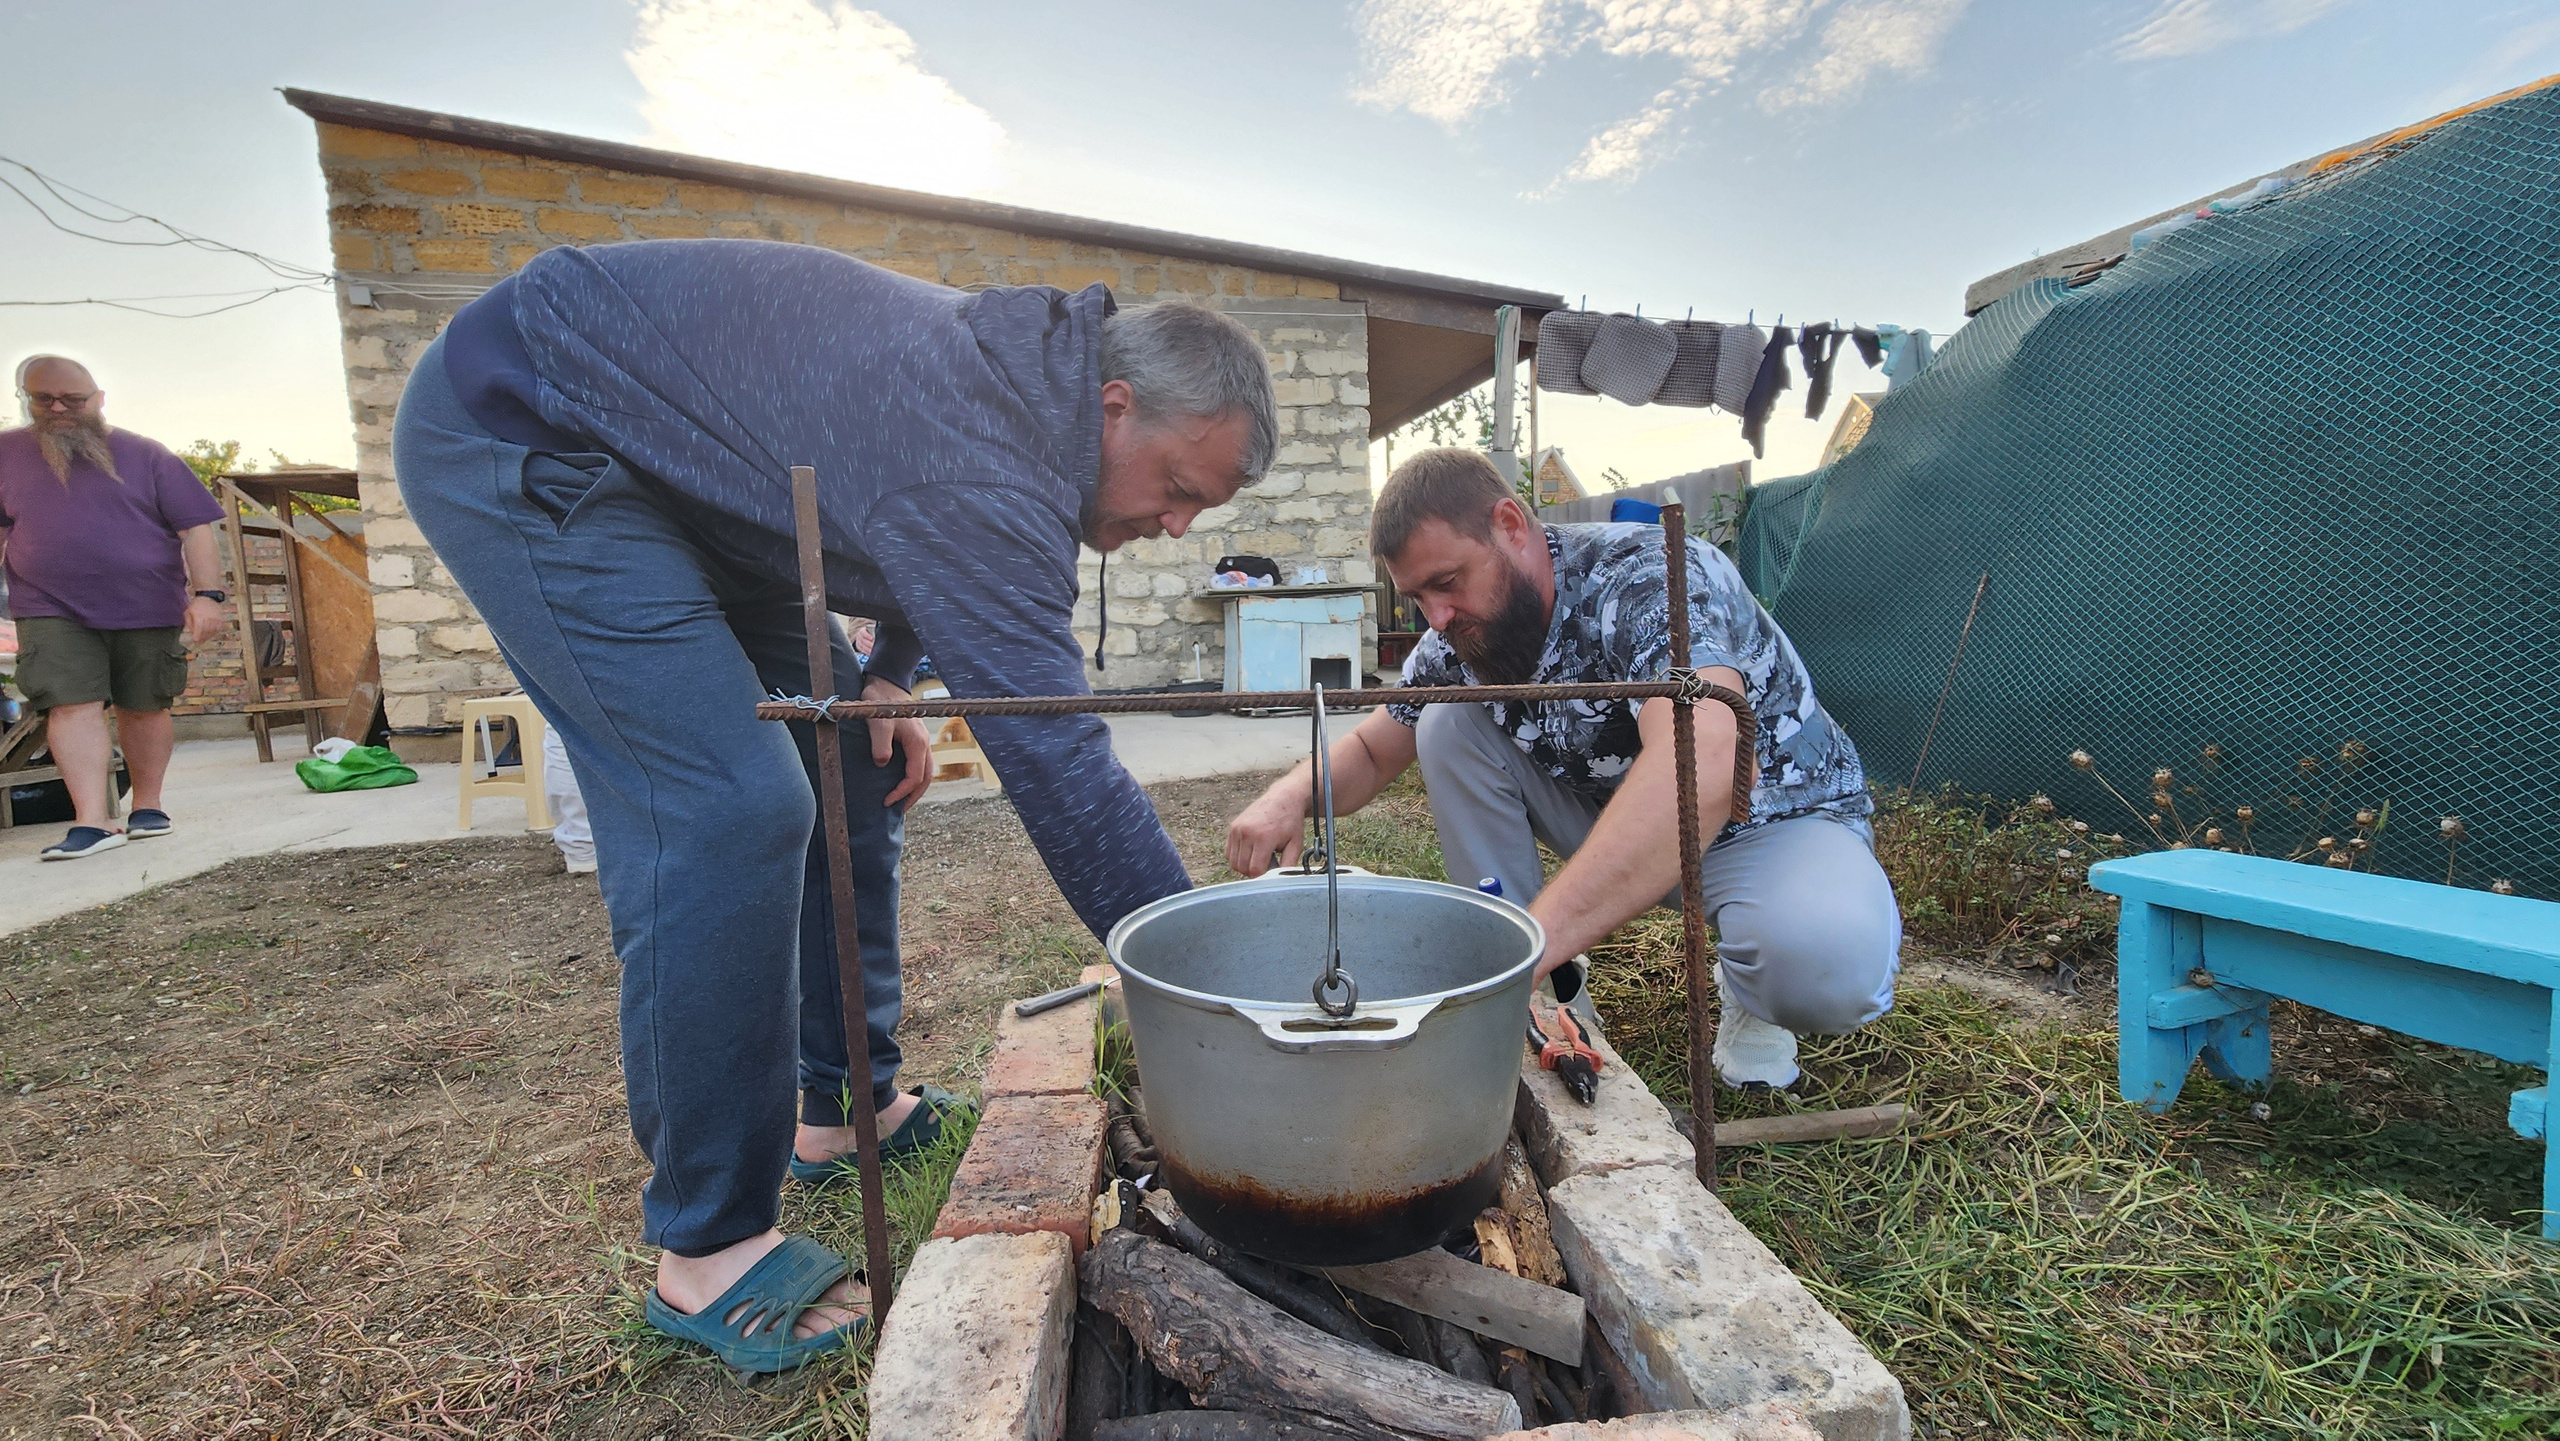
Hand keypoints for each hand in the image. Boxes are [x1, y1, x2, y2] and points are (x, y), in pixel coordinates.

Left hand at [182, 596, 223, 646]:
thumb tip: (192, 633)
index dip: (197, 636)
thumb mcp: (188, 612)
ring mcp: (216, 620)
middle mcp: (208, 619)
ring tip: (203, 638)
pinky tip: (209, 633)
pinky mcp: (221, 620)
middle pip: (205, 632)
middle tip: (198, 642)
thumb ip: (189, 623)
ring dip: (207, 637)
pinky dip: (213, 633)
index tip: (195, 641)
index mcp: (199, 617)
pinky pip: (217, 630)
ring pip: (212, 632)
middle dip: (201, 638)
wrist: (209, 597)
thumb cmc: (196, 605)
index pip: (198, 630)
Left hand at [860, 676, 932, 806]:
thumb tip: (882, 763)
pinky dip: (914, 776)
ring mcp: (921, 741)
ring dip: (916, 788)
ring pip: (926, 771)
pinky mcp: (915, 738)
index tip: (886, 801)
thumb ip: (880, 745)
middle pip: (926, 778)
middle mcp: (924, 744)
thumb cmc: (881, 702)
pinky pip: (920, 763)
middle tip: (898, 809)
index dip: (902, 792)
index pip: (914, 777)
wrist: (887, 682)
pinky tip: (902, 780)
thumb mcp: (877, 723)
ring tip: (902, 799)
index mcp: (918, 743)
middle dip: (913, 796)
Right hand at [1225, 778, 1309, 876]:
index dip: (1262, 876)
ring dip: (1244, 865)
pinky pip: (1228, 852)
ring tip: (1258, 857)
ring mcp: (1237, 829)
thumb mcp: (1295, 844)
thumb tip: (1279, 882)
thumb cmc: (1290, 822)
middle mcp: (1247, 833)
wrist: (1283, 799)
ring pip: (1233, 862)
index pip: (1255, 870)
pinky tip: (1250, 851)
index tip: (1271, 871)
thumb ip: (1288, 865)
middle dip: (1253, 871)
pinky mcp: (1232, 827)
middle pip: (1242, 868)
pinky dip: (1237, 857)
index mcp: (1264, 837)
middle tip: (1267, 863)